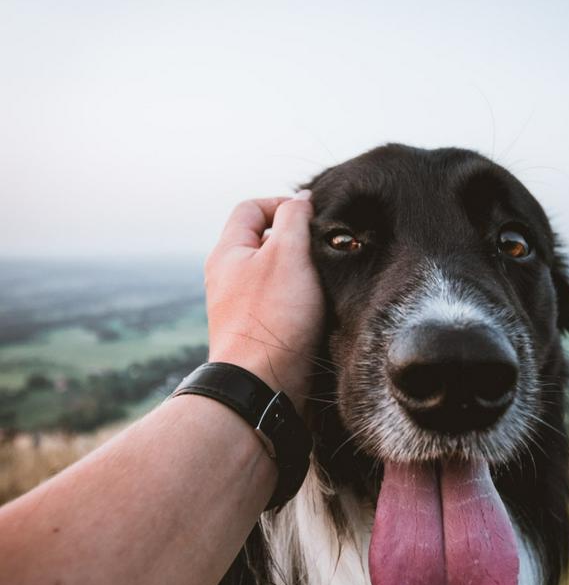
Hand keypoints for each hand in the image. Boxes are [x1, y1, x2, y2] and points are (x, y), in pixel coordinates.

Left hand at [205, 191, 324, 411]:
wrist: (262, 385)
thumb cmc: (275, 317)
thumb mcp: (288, 254)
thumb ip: (295, 219)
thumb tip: (302, 199)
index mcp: (228, 253)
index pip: (251, 209)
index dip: (283, 204)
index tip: (313, 219)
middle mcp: (228, 279)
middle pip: (263, 242)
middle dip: (295, 242)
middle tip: (323, 252)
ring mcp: (240, 308)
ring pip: (274, 276)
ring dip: (300, 275)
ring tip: (325, 283)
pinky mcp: (256, 334)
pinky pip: (278, 306)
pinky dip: (298, 302)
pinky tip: (318, 312)